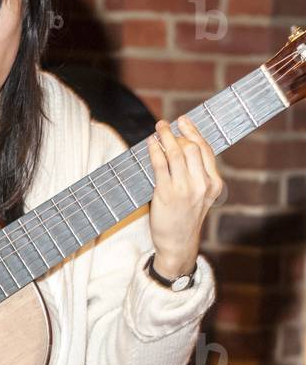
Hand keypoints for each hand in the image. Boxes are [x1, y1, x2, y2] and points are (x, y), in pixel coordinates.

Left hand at [146, 116, 222, 278]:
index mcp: (213, 184)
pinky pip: (160, 164)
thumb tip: (181, 146)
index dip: (194, 132)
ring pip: (176, 153)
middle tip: (165, 125)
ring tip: (158, 129)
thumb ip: (197, 174)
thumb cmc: (186, 217)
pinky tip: (151, 143)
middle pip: (192, 148)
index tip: (184, 121)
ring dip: (165, 136)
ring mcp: (184, 189)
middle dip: (178, 133)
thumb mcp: (201, 196)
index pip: (206, 150)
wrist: (178, 243)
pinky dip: (155, 150)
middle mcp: (201, 185)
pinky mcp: (166, 193)